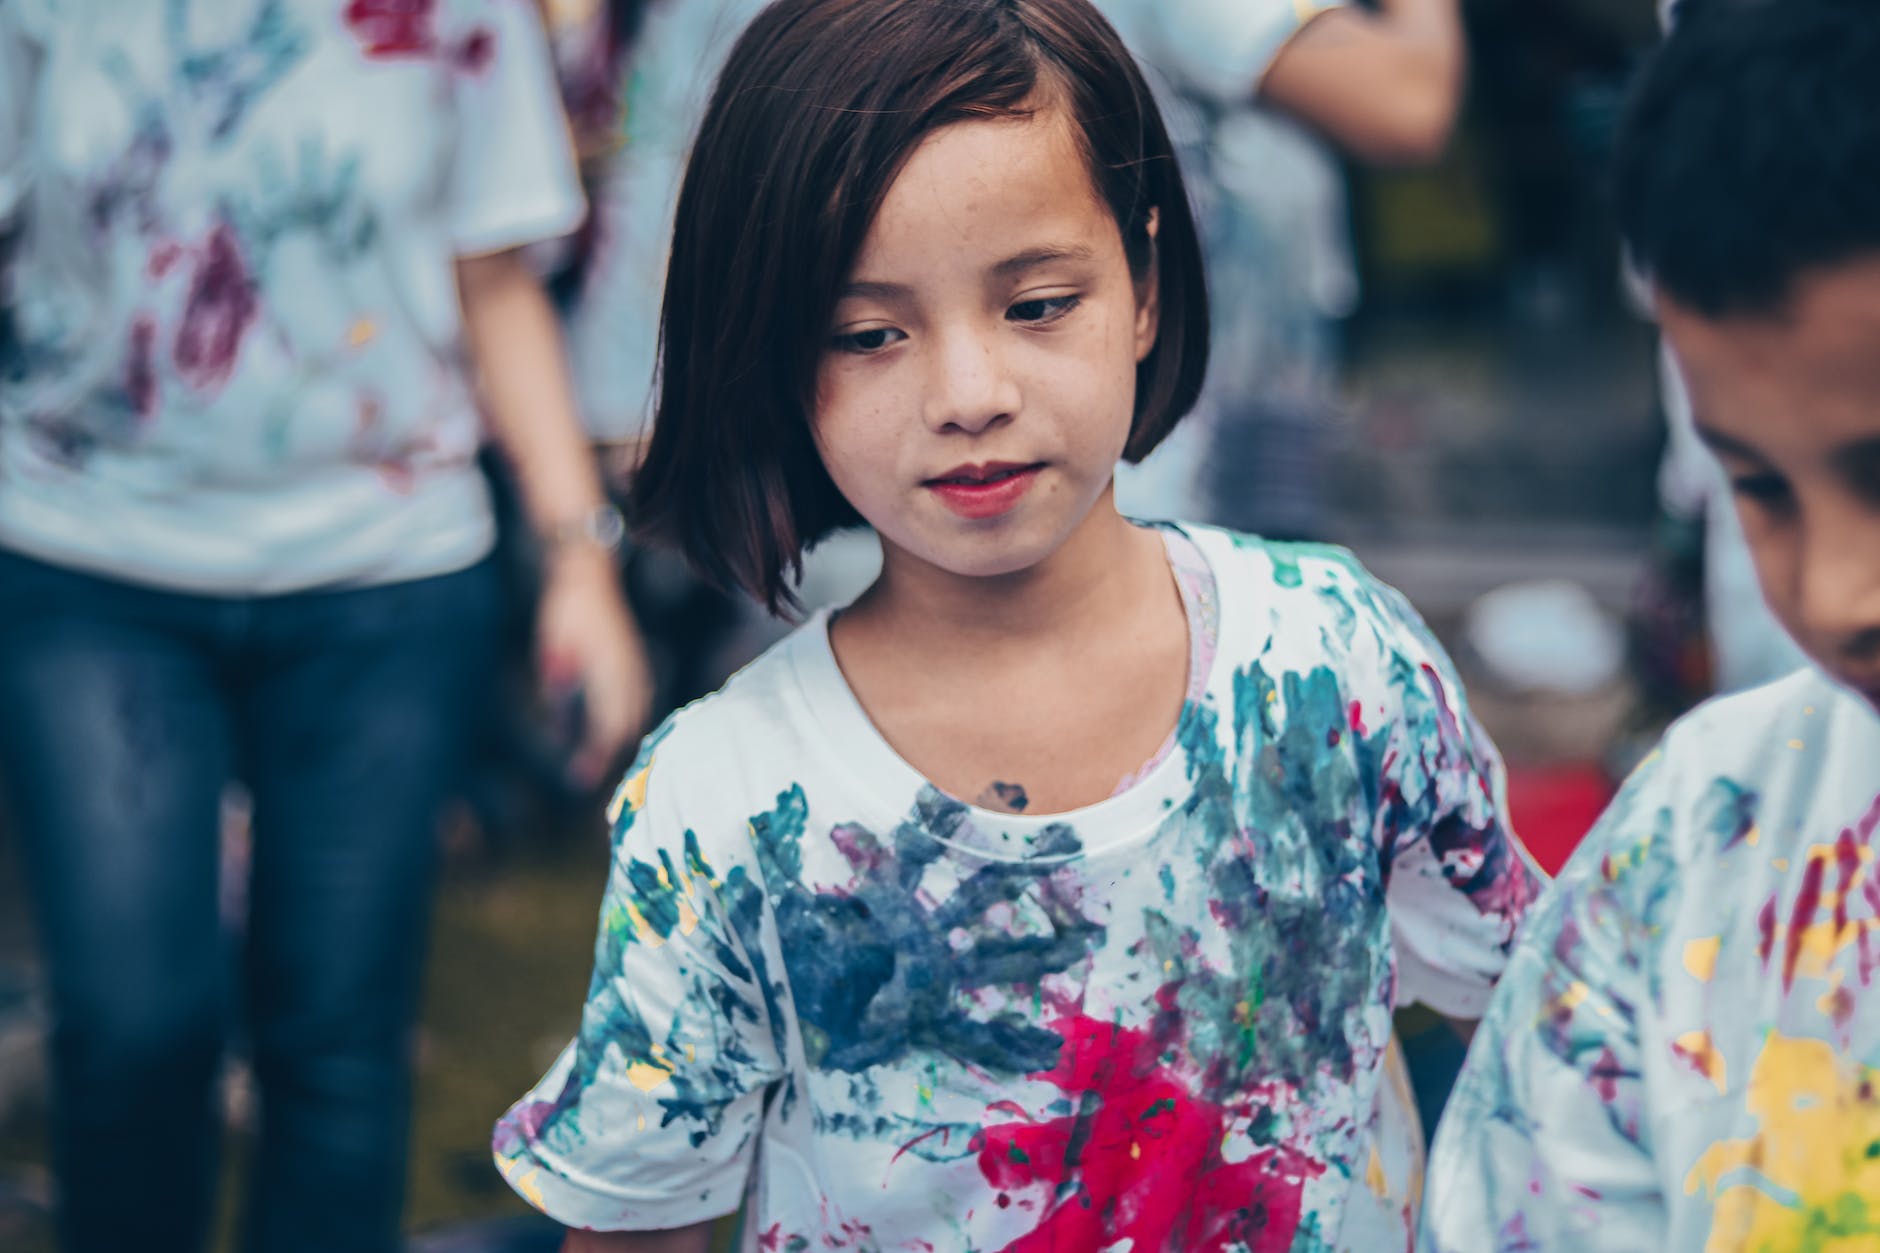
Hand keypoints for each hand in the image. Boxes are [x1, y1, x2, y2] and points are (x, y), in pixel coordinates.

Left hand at [535, 548, 653, 788]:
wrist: (589, 574)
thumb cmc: (566, 609)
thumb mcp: (553, 650)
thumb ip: (559, 689)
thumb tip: (561, 729)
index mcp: (610, 673)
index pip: (608, 727)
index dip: (595, 756)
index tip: (580, 778)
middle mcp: (629, 673)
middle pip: (626, 727)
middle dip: (607, 755)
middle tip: (585, 778)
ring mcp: (636, 666)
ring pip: (636, 715)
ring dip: (619, 740)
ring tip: (599, 760)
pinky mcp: (635, 661)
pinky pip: (639, 701)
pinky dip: (627, 722)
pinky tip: (617, 730)